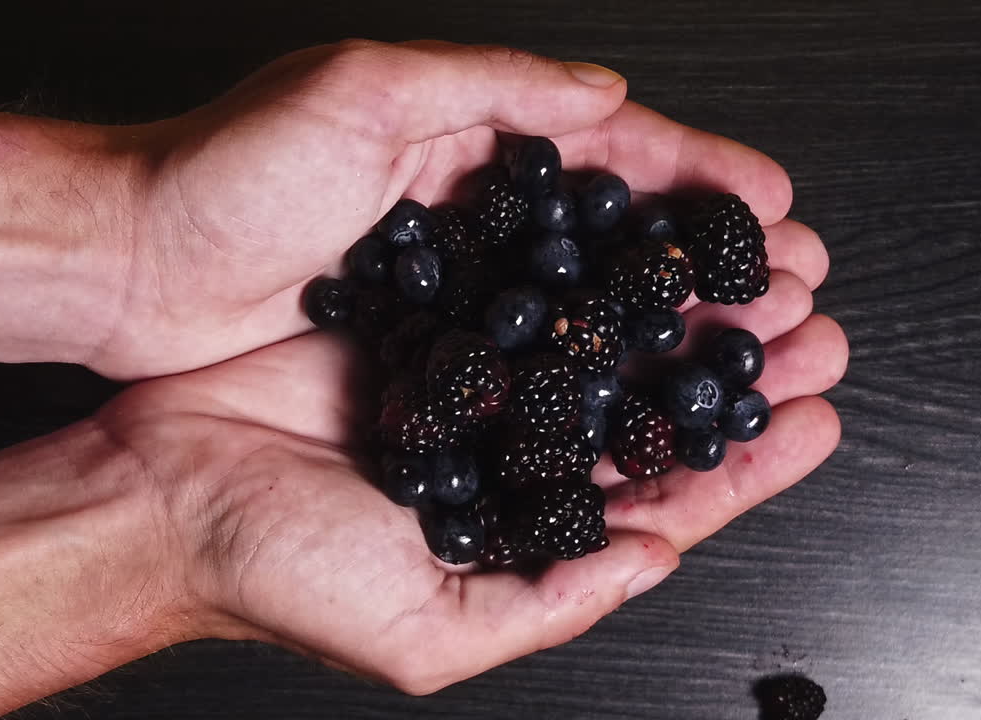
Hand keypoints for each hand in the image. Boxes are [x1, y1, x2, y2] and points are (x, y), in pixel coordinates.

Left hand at [95, 39, 823, 377]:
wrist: (129, 265)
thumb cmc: (224, 171)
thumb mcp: (357, 91)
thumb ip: (489, 85)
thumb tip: (605, 92)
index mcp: (472, 139)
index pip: (615, 153)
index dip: (701, 177)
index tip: (776, 204)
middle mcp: (476, 214)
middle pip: (620, 238)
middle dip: (711, 262)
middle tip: (792, 289)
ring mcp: (456, 288)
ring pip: (587, 307)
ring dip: (668, 327)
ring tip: (743, 351)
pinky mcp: (424, 352)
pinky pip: (528, 363)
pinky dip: (587, 377)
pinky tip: (636, 399)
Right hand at [98, 241, 845, 692]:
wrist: (165, 488)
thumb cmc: (280, 573)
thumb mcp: (427, 628)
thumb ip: (547, 603)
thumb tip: (649, 568)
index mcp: (531, 531)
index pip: (667, 496)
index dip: (748, 462)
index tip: (815, 417)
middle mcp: (519, 452)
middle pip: (656, 406)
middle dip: (739, 369)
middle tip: (813, 326)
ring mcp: (483, 381)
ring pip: (611, 338)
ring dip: (684, 308)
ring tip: (760, 275)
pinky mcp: (439, 320)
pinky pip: (533, 287)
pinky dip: (594, 265)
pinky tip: (643, 240)